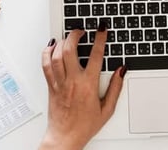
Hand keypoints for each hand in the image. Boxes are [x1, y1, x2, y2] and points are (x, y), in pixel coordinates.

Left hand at [40, 26, 125, 149]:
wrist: (65, 138)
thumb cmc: (85, 126)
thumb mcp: (107, 109)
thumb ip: (116, 88)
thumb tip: (122, 71)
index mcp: (88, 85)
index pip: (95, 55)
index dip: (99, 39)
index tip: (101, 29)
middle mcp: (72, 81)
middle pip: (70, 50)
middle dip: (75, 35)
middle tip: (80, 30)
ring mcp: (60, 83)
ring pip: (56, 55)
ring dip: (61, 42)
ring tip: (68, 36)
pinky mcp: (51, 86)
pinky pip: (46, 65)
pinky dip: (47, 53)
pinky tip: (51, 47)